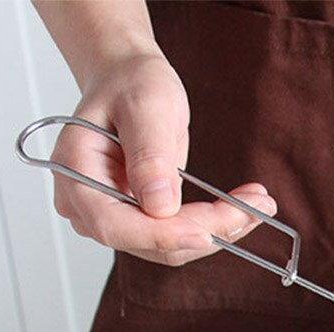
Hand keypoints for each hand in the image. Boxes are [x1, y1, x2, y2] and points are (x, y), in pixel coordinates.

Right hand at [51, 51, 275, 265]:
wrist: (130, 83)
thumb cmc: (130, 85)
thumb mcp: (146, 106)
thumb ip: (150, 154)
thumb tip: (160, 204)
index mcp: (75, 175)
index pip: (116, 226)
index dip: (162, 236)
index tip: (207, 233)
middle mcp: (90, 206)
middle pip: (151, 241)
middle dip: (207, 229)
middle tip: (255, 207)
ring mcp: (117, 218)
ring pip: (173, 246)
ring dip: (220, 229)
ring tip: (259, 202)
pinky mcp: (143, 222)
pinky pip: (182, 235)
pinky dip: (216, 224)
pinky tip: (244, 206)